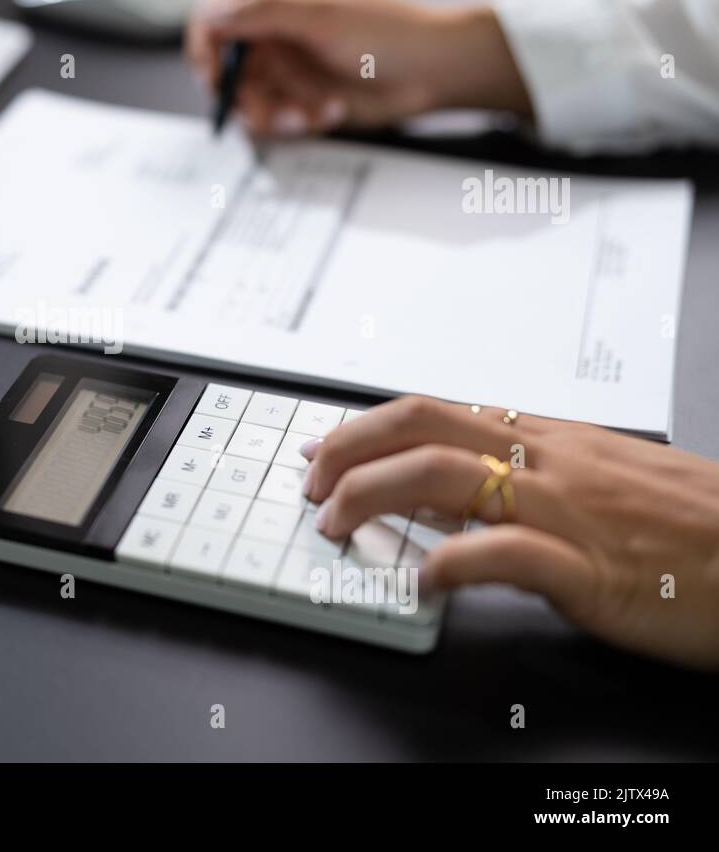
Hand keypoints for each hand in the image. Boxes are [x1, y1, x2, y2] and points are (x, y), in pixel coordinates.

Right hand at [184, 0, 532, 136]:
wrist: (433, 74)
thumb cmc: (392, 34)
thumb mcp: (322, 17)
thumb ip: (262, 12)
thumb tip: (214, 12)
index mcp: (273, 0)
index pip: (213, 19)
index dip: (206, 49)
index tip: (216, 73)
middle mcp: (273, 35)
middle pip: (224, 71)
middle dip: (246, 94)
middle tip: (268, 106)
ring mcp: (285, 71)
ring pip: (247, 103)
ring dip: (277, 112)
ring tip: (312, 109)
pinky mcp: (298, 102)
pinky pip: (274, 123)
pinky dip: (297, 124)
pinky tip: (327, 111)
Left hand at [299, 395, 718, 669]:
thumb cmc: (697, 525)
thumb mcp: (604, 481)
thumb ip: (529, 476)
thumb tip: (446, 486)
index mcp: (551, 440)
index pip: (436, 412)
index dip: (365, 426)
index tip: (322, 447)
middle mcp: (551, 464)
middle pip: (423, 430)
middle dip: (349, 453)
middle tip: (313, 487)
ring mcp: (570, 514)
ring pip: (445, 478)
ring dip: (373, 498)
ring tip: (339, 527)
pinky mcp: (593, 572)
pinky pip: (504, 555)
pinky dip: (449, 563)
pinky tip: (422, 581)